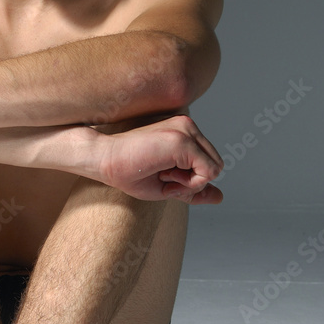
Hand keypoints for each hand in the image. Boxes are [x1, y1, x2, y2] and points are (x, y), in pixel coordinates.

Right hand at [99, 113, 223, 203]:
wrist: (103, 160)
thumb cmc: (129, 172)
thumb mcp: (168, 185)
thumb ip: (194, 188)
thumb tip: (220, 197)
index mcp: (185, 132)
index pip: (208, 163)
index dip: (190, 181)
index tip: (164, 177)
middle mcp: (188, 126)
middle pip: (215, 165)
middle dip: (193, 181)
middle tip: (164, 178)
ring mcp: (186, 130)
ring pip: (214, 168)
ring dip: (189, 182)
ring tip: (162, 174)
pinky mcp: (183, 139)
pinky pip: (208, 171)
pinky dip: (190, 183)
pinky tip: (165, 176)